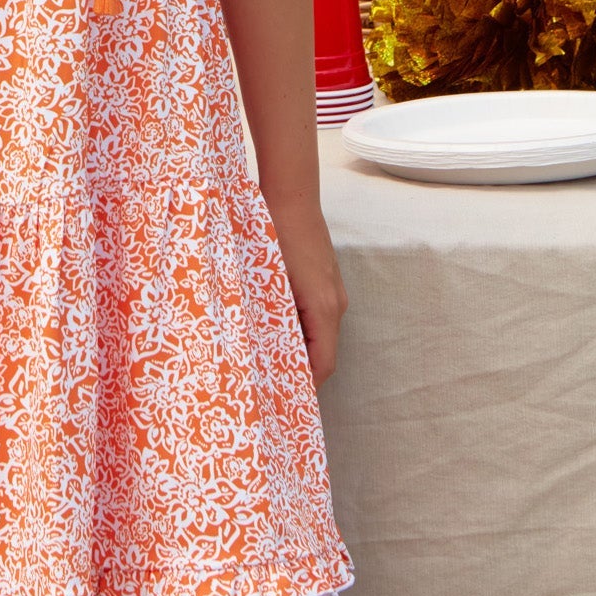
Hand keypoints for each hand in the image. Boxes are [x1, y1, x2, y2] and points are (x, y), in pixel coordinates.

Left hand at [263, 195, 346, 386]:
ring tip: (269, 357)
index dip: (305, 386)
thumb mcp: (268, 282)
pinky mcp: (327, 281)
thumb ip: (270, 318)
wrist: (292, 197)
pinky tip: (275, 326)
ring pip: (320, 334)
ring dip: (300, 348)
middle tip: (270, 383)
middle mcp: (336, 304)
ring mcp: (334, 292)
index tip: (283, 398)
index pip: (323, 365)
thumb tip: (260, 351)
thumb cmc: (276, 237)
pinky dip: (301, 328)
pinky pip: (318, 316)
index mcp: (323, 309)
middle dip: (300, 370)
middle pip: (323, 352)